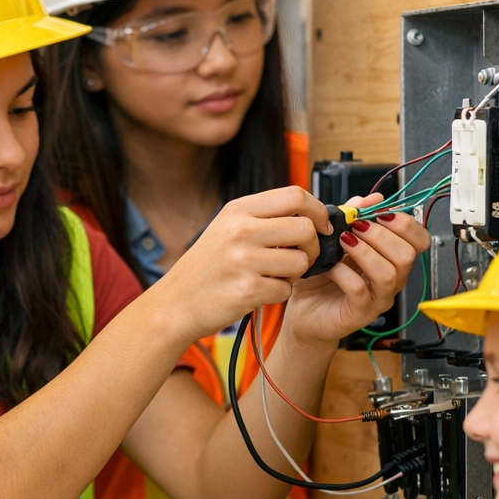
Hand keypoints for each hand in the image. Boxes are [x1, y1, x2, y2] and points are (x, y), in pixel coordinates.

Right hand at [157, 186, 330, 340]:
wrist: (176, 302)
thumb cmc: (207, 267)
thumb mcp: (227, 229)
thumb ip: (264, 218)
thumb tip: (311, 216)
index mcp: (238, 210)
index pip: (295, 195)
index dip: (318, 210)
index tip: (322, 225)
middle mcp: (240, 230)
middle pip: (305, 229)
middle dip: (312, 246)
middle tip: (300, 257)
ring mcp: (243, 260)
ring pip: (301, 261)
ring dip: (295, 273)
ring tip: (273, 276)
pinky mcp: (248, 289)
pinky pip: (287, 289)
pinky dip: (279, 293)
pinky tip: (260, 291)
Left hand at [287, 193, 430, 344]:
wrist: (303, 311)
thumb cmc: (321, 277)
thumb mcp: (334, 239)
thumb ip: (352, 217)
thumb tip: (371, 198)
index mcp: (391, 258)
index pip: (419, 240)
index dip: (405, 223)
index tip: (380, 213)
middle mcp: (391, 279)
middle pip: (408, 255)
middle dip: (382, 235)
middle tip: (357, 227)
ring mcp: (378, 298)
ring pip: (389, 274)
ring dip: (365, 252)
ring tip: (343, 241)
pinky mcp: (360, 313)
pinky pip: (360, 290)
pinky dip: (343, 273)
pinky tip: (330, 266)